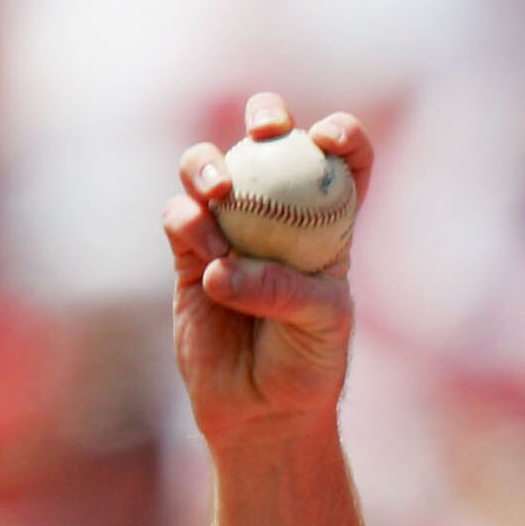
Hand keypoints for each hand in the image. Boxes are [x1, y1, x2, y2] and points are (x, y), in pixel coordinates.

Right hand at [163, 93, 369, 452]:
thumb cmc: (309, 364)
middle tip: (265, 130)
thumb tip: (224, 265)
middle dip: (267, 116)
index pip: (344, 161)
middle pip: (270, 142)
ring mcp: (230, 229)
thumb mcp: (320, 324)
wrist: (262, 409)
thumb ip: (282, 289)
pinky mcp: (188, 254)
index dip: (341, 135)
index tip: (327, 138)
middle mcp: (279, 216)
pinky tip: (205, 249)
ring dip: (209, 166)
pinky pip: (180, 217)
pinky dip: (187, 221)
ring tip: (220, 193)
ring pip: (210, 169)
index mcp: (330, 222)